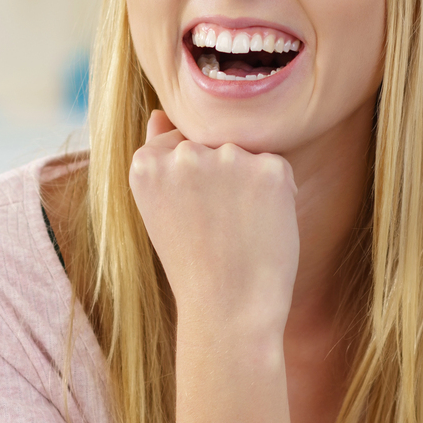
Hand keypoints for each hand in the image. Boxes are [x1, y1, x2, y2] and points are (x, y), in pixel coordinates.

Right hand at [127, 110, 297, 339]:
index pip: (177, 144)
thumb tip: (161, 113)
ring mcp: (226, 157)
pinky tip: (261, 227)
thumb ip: (159, 155)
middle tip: (216, 229)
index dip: (192, 184)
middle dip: (220, 179)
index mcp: (145, 163)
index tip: (190, 219)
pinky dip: (277, 195)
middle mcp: (182, 154)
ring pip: (245, 154)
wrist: (227, 310)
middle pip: (212, 146)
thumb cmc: (193, 264)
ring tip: (237, 230)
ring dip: (248, 184)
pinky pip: (277, 167)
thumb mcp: (159, 208)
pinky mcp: (269, 167)